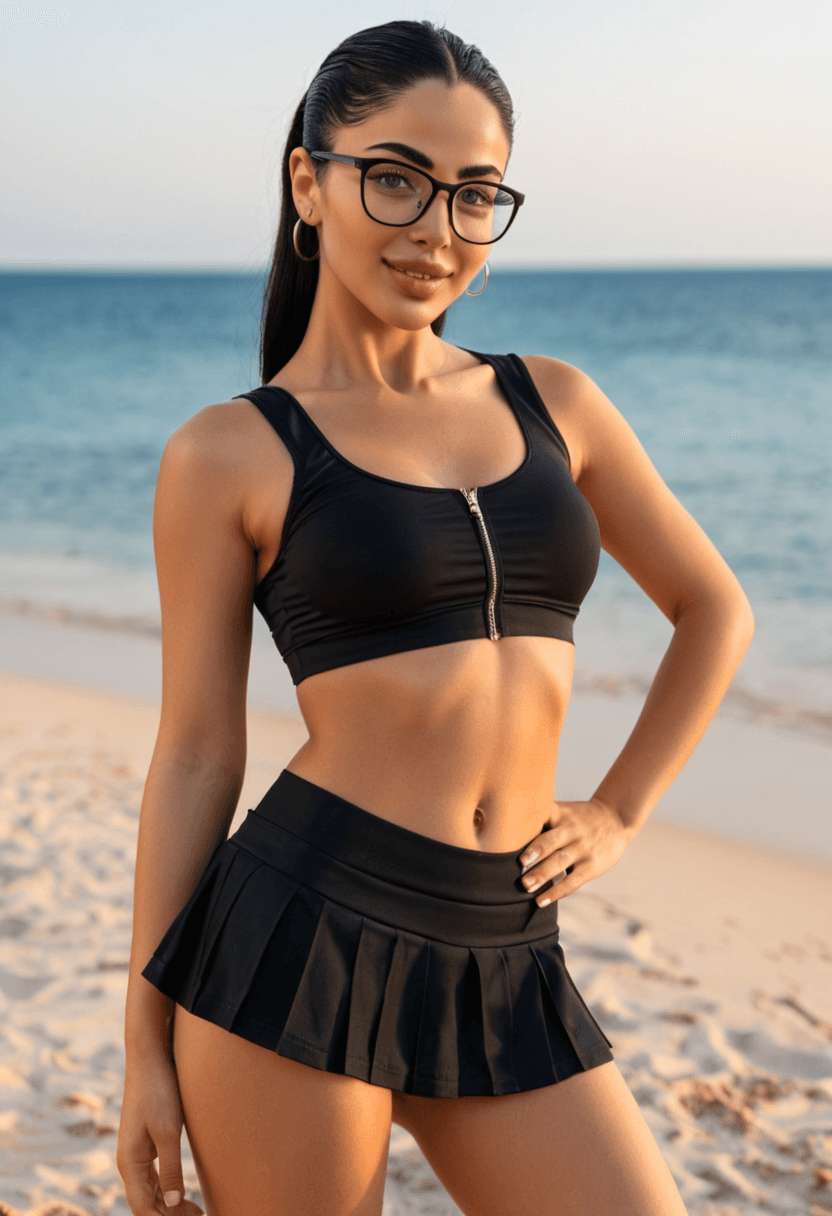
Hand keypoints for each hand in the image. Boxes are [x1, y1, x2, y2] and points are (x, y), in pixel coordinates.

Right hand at [117, 1052, 204, 1215]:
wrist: (149, 1058)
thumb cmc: (159, 1092)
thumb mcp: (168, 1131)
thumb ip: (171, 1169)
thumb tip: (173, 1204)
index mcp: (129, 1163)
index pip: (142, 1208)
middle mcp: (129, 1163)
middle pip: (146, 1203)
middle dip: (169, 1215)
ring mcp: (136, 1153)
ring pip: (150, 1192)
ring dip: (170, 1205)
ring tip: (197, 1212)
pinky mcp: (145, 1143)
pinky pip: (153, 1177)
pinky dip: (168, 1189)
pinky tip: (183, 1194)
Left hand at [518, 798, 631, 904]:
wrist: (616, 819)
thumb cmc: (579, 818)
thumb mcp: (563, 810)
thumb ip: (541, 820)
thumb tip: (505, 836)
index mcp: (560, 814)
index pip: (541, 815)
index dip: (526, 824)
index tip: (509, 834)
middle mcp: (571, 830)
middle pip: (550, 841)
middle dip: (533, 852)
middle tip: (518, 865)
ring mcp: (582, 848)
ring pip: (559, 862)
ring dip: (541, 874)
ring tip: (525, 886)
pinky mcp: (591, 866)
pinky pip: (572, 881)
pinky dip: (555, 892)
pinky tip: (541, 901)